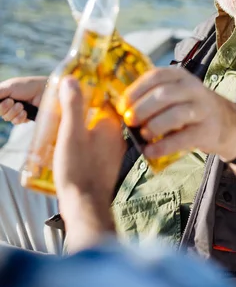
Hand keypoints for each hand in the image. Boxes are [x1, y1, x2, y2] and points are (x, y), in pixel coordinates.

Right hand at [0, 76, 46, 123]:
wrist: (45, 91)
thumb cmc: (27, 86)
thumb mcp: (9, 87)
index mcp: (3, 95)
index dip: (0, 106)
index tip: (6, 101)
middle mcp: (8, 103)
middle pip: (0, 113)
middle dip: (5, 108)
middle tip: (13, 101)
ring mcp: (16, 111)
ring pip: (7, 118)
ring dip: (14, 112)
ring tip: (22, 105)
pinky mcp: (24, 117)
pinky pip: (16, 122)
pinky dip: (20, 117)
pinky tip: (26, 111)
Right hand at [53, 76, 125, 251]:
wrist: (85, 207)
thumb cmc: (79, 169)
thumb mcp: (71, 133)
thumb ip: (73, 106)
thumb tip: (71, 79)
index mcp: (113, 124)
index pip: (105, 99)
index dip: (90, 93)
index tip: (76, 89)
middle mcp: (119, 136)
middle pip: (102, 115)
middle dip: (87, 110)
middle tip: (67, 107)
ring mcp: (115, 152)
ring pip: (100, 131)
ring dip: (87, 127)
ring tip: (67, 126)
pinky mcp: (108, 166)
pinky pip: (99, 147)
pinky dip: (88, 143)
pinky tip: (75, 147)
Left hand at [118, 67, 235, 162]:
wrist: (228, 123)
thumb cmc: (190, 107)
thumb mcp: (176, 93)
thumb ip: (152, 96)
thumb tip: (121, 108)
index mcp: (180, 76)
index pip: (156, 76)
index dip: (136, 90)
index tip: (122, 105)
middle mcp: (193, 89)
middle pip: (164, 94)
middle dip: (142, 108)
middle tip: (130, 121)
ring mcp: (202, 109)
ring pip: (175, 114)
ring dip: (154, 125)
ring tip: (143, 136)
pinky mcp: (207, 131)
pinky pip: (183, 138)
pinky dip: (164, 146)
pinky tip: (150, 151)